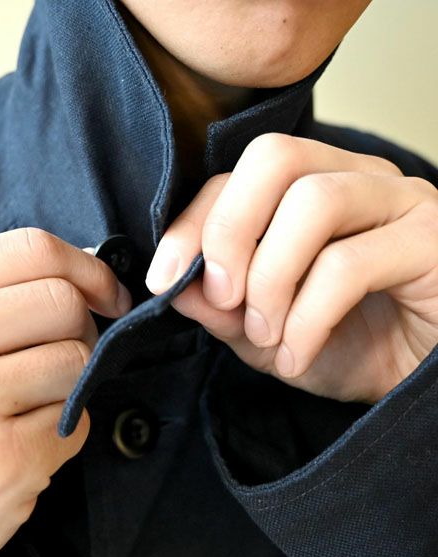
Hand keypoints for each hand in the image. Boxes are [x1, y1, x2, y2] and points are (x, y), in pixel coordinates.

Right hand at [0, 228, 131, 556]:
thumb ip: (2, 288)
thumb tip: (90, 266)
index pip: (31, 249)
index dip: (89, 268)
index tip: (108, 296)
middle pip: (63, 301)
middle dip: (82, 331)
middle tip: (56, 359)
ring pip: (78, 358)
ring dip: (72, 385)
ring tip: (26, 406)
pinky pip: (78, 417)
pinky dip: (67, 429)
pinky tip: (23, 443)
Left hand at [145, 133, 437, 403]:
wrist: (414, 381)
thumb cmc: (346, 346)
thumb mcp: (263, 332)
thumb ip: (218, 306)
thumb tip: (172, 282)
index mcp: (312, 187)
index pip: (237, 175)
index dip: (192, 223)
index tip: (163, 278)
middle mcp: (356, 178)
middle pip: (274, 158)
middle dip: (228, 231)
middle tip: (222, 297)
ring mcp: (400, 201)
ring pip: (312, 203)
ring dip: (270, 279)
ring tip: (265, 334)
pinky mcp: (432, 238)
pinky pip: (349, 264)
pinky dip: (307, 318)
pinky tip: (296, 355)